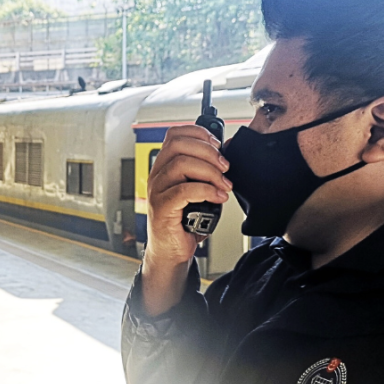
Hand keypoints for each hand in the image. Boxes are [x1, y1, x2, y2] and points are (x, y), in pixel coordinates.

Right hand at [145, 125, 231, 267]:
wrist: (172, 249)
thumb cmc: (184, 221)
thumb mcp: (198, 189)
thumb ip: (207, 171)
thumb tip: (226, 153)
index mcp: (165, 166)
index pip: (175, 135)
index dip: (199, 134)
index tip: (218, 145)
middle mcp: (158, 175)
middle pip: (178, 145)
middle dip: (208, 152)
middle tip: (224, 167)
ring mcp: (157, 190)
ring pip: (181, 165)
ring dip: (210, 172)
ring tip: (223, 185)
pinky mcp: (162, 207)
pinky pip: (183, 190)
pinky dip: (206, 191)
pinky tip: (217, 197)